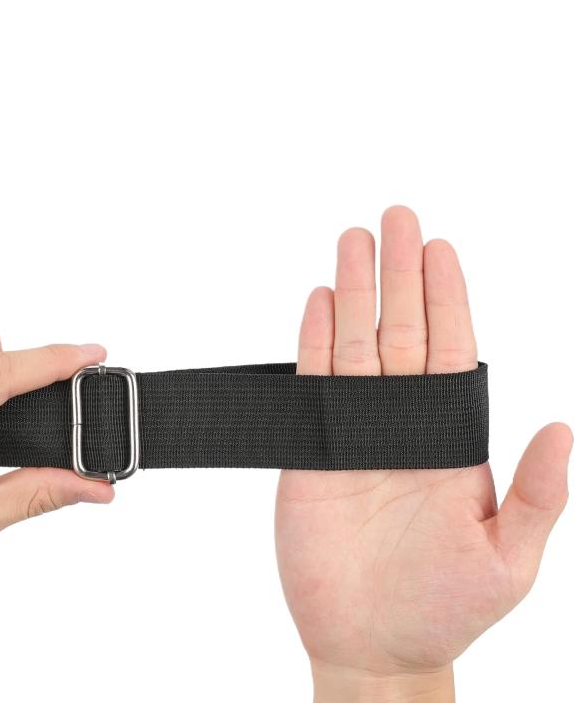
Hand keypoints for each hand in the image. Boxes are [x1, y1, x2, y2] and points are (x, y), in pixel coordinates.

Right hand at [275, 206, 571, 701]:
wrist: (372, 644)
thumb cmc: (443, 607)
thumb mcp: (508, 559)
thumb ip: (536, 492)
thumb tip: (565, 428)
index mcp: (451, 439)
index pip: (451, 350)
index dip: (447, 298)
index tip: (440, 248)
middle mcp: (402, 423)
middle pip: (400, 331)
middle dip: (398, 273)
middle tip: (394, 217)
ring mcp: (354, 433)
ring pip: (354, 346)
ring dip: (354, 292)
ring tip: (353, 242)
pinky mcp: (312, 450)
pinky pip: (313, 384)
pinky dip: (314, 341)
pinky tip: (320, 302)